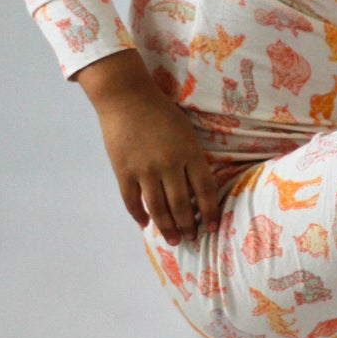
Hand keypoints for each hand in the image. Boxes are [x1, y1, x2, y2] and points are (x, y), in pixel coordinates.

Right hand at [75, 51, 221, 242]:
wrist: (126, 97)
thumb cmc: (160, 111)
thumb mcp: (185, 132)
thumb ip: (191, 158)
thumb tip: (195, 189)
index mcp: (189, 153)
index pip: (205, 190)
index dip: (210, 212)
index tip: (212, 227)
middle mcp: (169, 165)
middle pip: (181, 205)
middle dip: (188, 226)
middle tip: (191, 239)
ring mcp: (145, 170)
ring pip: (158, 208)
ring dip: (167, 227)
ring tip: (173, 240)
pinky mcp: (124, 172)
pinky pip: (132, 201)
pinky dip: (139, 215)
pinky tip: (145, 223)